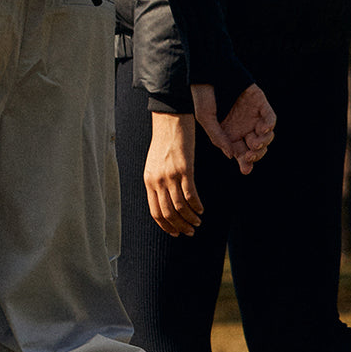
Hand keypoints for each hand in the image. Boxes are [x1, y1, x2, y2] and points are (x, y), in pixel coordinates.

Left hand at [144, 112, 203, 236]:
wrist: (170, 118)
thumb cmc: (164, 140)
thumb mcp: (155, 163)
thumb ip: (158, 180)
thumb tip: (165, 197)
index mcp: (149, 180)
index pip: (155, 211)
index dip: (166, 225)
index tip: (175, 233)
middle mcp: (157, 181)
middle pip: (167, 213)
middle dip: (179, 226)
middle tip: (190, 231)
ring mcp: (170, 175)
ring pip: (180, 206)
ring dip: (190, 218)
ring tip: (198, 222)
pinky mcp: (184, 169)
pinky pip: (191, 194)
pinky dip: (197, 205)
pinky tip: (202, 209)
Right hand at [191, 82, 275, 174]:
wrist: (211, 69)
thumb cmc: (204, 94)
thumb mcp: (206, 118)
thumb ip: (218, 137)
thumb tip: (232, 156)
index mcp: (229, 133)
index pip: (241, 153)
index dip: (245, 163)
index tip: (245, 169)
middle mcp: (243, 126)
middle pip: (256, 148)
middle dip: (255, 155)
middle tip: (250, 156)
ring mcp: (253, 115)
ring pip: (266, 136)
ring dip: (263, 143)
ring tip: (254, 142)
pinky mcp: (260, 102)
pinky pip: (270, 118)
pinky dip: (269, 125)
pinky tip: (262, 128)